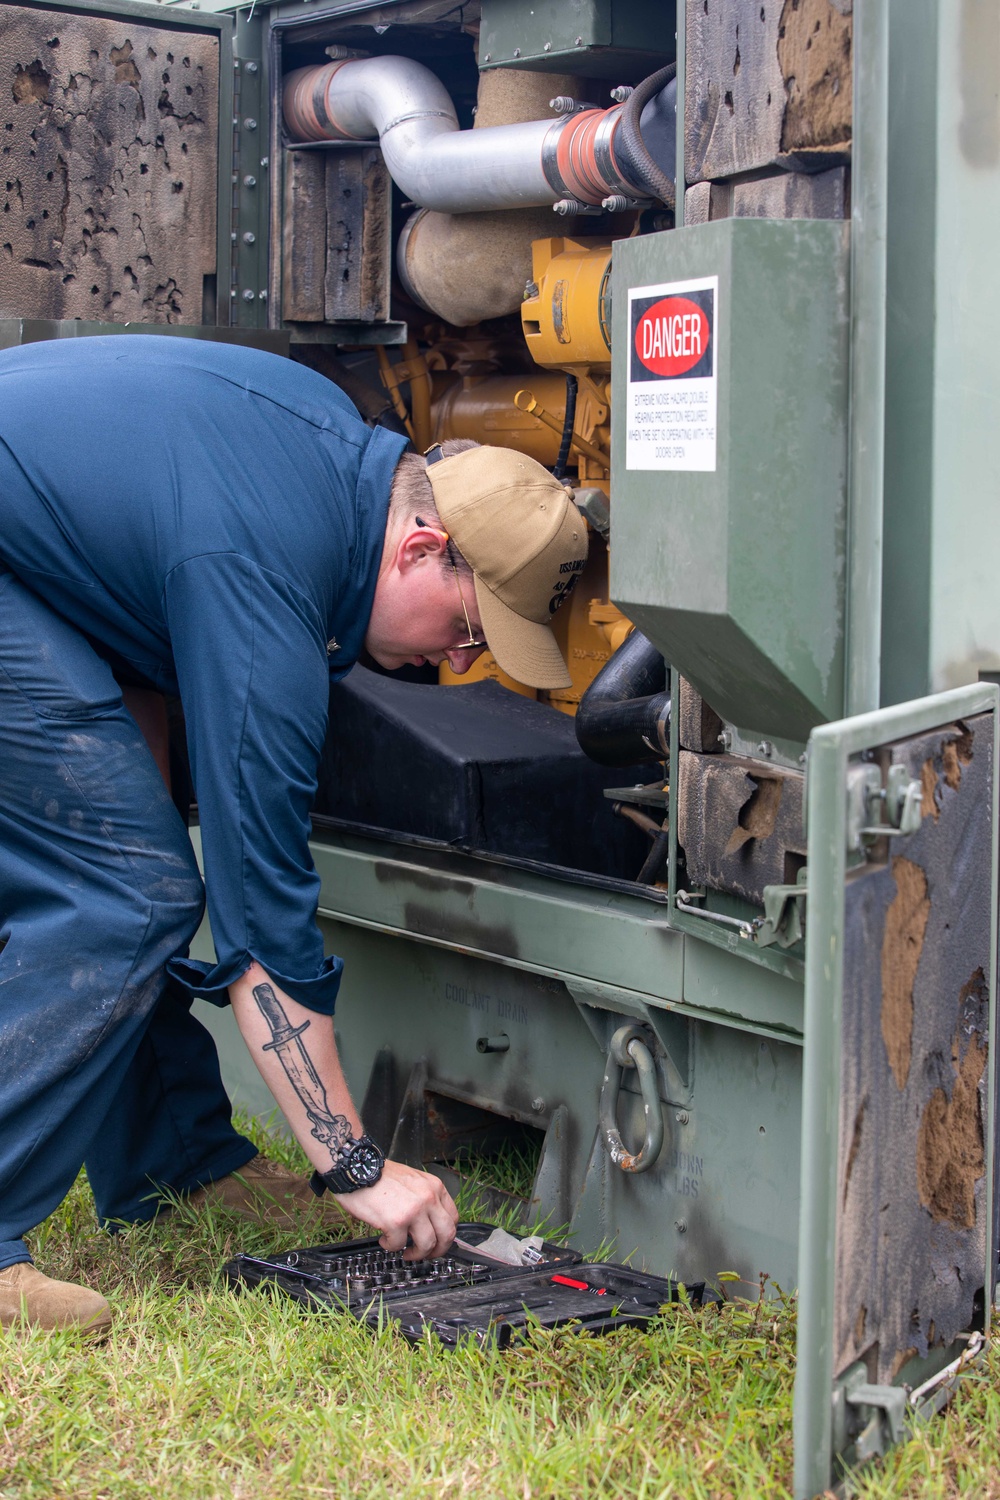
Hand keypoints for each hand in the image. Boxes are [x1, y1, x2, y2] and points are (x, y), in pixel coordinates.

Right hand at [335, 1160, 458, 1259]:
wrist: (359, 1168)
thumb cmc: (380, 1175)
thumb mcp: (413, 1180)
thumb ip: (425, 1198)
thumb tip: (430, 1223)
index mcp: (434, 1187)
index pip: (453, 1217)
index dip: (446, 1236)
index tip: (438, 1242)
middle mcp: (428, 1198)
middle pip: (447, 1234)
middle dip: (438, 1251)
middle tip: (426, 1255)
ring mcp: (414, 1210)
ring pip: (427, 1244)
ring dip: (416, 1254)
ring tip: (405, 1251)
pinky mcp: (396, 1221)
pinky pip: (398, 1245)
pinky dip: (391, 1246)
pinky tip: (384, 1239)